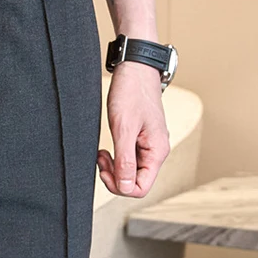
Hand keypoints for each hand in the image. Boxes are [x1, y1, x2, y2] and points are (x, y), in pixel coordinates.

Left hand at [97, 60, 170, 197]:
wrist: (135, 69)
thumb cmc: (131, 93)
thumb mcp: (124, 128)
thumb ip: (125, 160)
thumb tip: (126, 187)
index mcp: (157, 152)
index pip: (141, 188)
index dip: (120, 187)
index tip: (104, 171)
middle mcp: (155, 151)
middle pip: (135, 182)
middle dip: (114, 177)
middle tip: (100, 160)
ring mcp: (148, 145)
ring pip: (130, 171)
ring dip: (113, 168)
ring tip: (101, 154)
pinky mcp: (140, 139)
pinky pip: (128, 159)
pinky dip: (115, 158)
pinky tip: (105, 150)